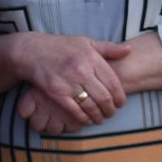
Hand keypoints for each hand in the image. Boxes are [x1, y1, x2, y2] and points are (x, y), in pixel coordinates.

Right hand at [9, 33, 129, 128]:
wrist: (32, 51)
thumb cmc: (61, 46)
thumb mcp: (85, 42)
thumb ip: (108, 48)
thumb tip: (129, 50)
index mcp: (91, 57)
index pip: (113, 82)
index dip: (120, 96)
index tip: (120, 103)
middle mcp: (81, 69)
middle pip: (104, 97)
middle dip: (111, 109)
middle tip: (111, 113)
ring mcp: (68, 81)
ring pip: (91, 106)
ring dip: (98, 116)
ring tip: (101, 119)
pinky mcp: (56, 92)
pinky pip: (74, 110)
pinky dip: (83, 118)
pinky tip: (86, 119)